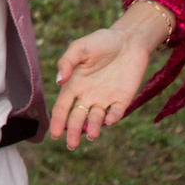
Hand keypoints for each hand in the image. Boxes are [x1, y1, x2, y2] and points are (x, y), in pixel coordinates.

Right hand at [48, 3, 169, 147]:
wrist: (129, 40)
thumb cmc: (101, 42)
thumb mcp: (79, 47)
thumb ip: (67, 62)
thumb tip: (59, 81)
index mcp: (74, 85)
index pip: (62, 107)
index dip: (58, 121)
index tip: (55, 134)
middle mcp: (88, 96)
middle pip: (78, 118)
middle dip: (74, 131)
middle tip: (72, 145)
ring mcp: (105, 99)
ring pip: (97, 118)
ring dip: (94, 128)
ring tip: (92, 135)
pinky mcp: (122, 99)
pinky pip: (116, 111)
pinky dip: (113, 117)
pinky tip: (109, 120)